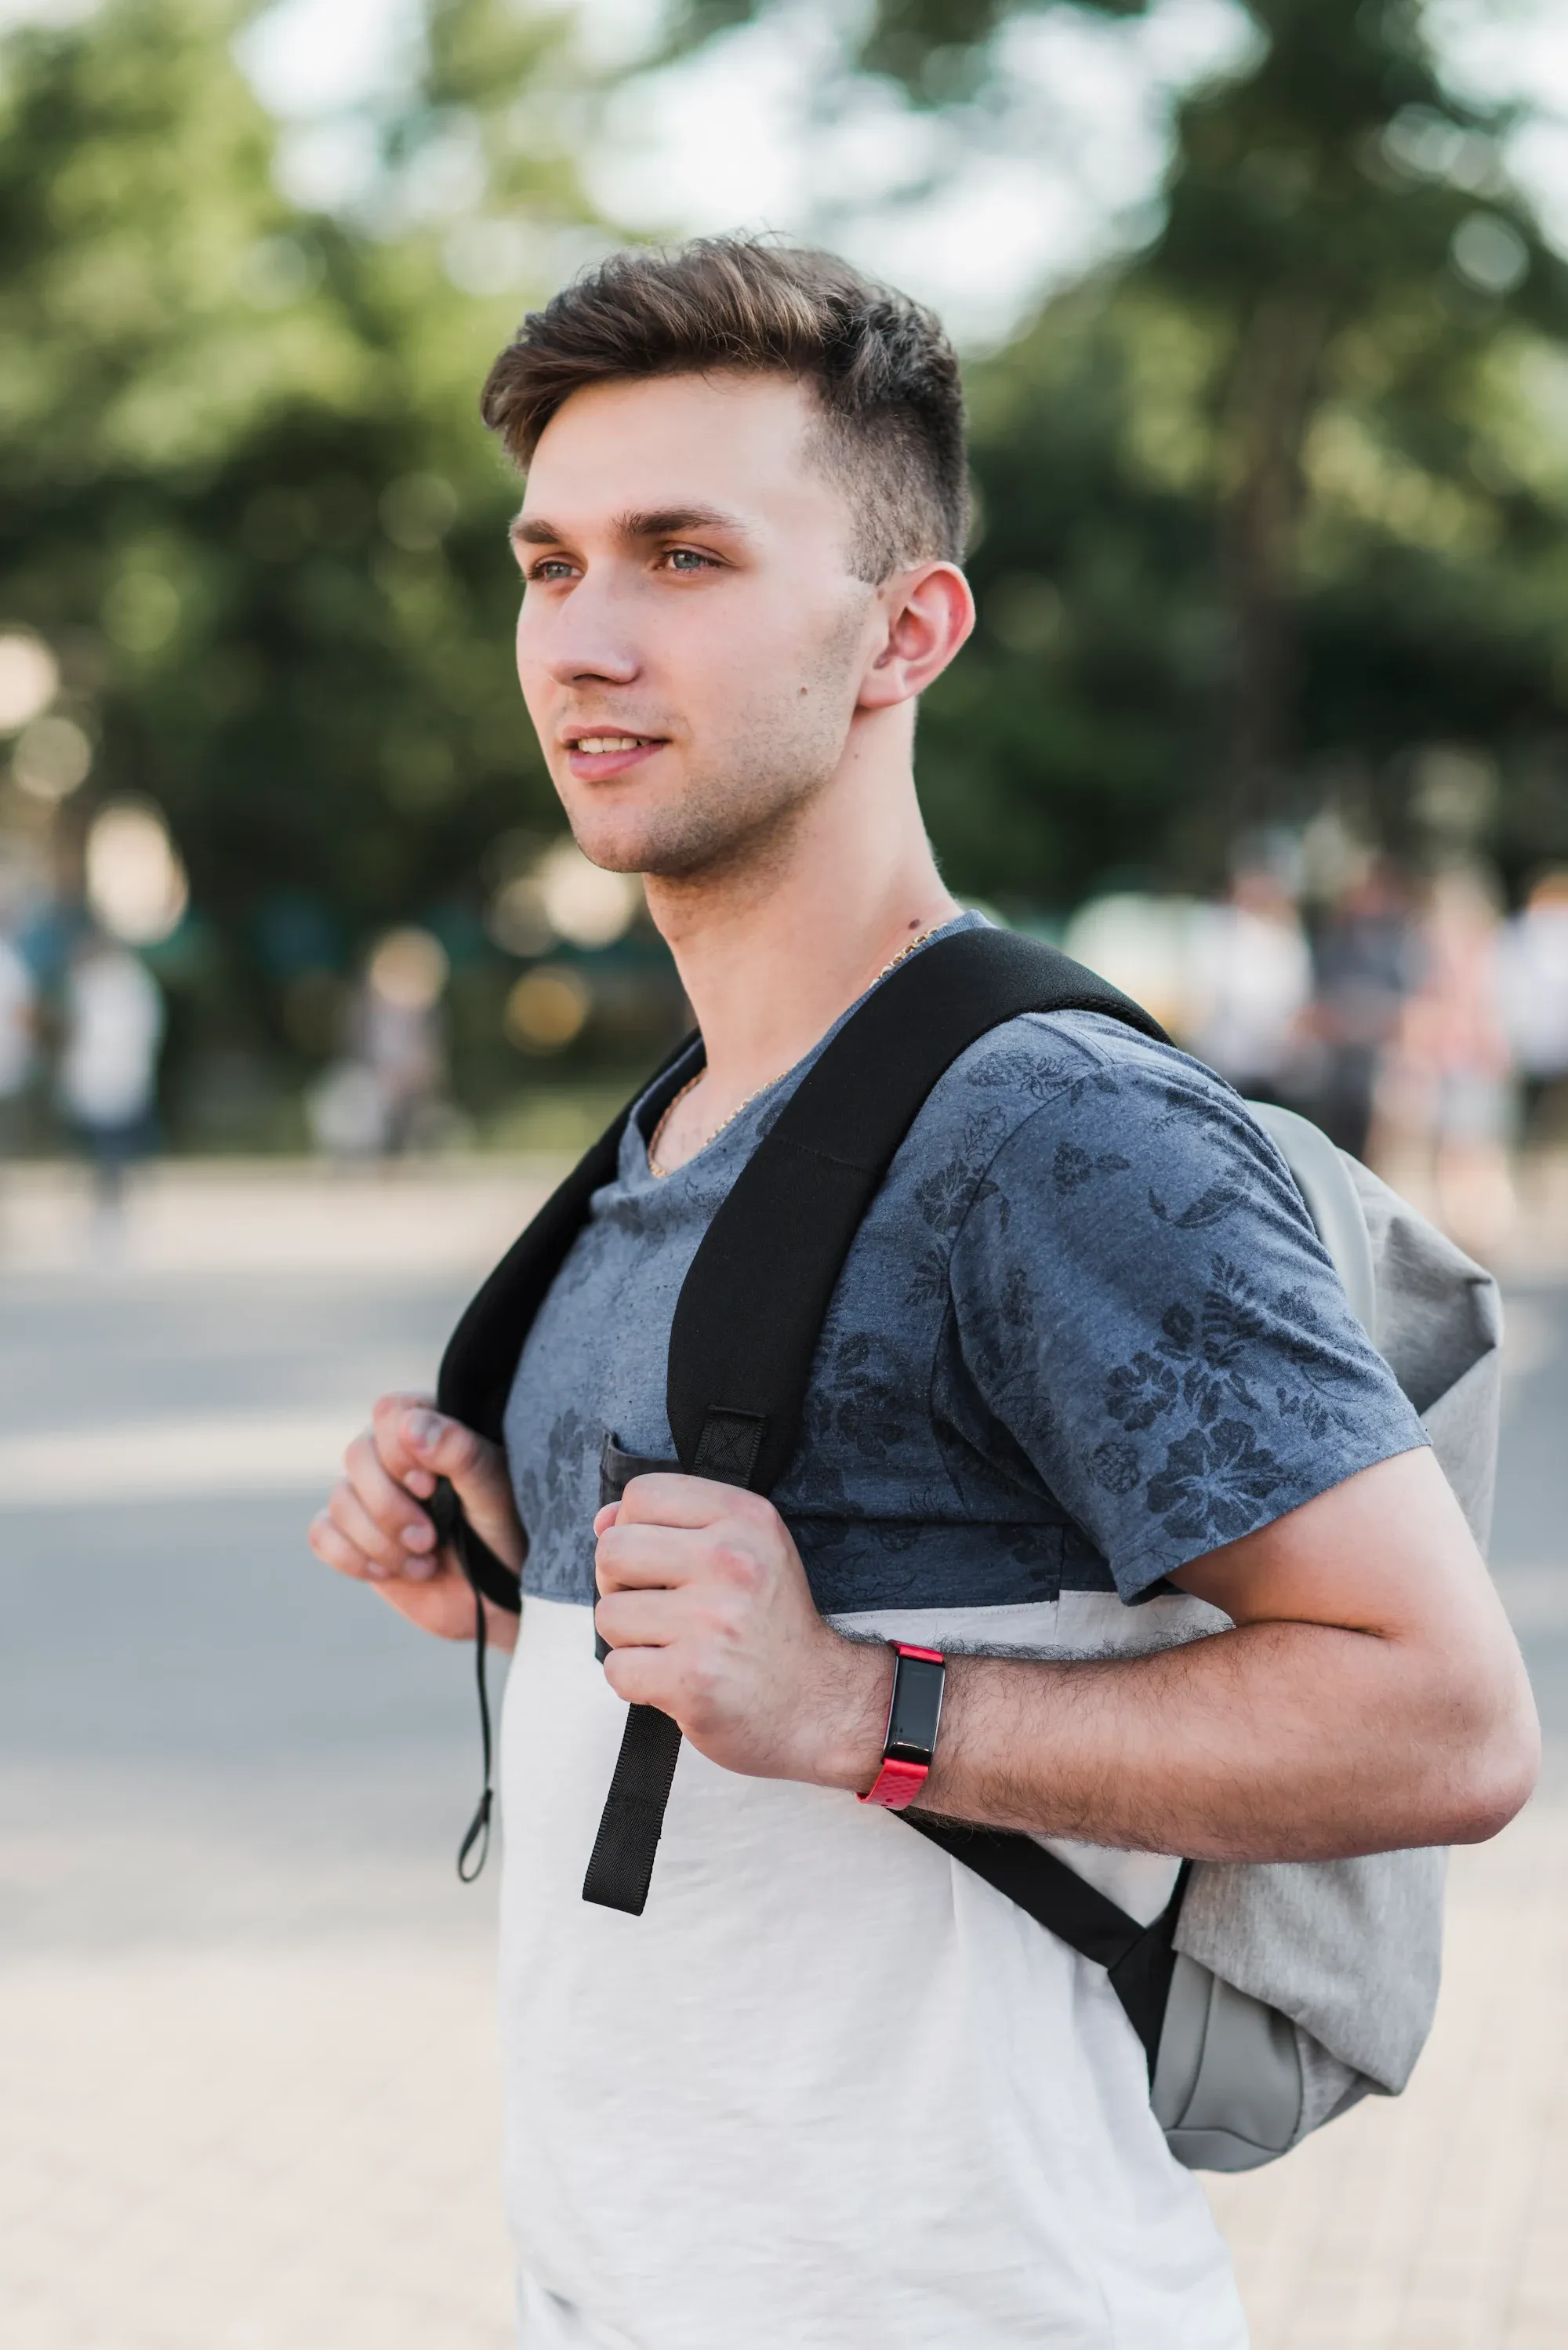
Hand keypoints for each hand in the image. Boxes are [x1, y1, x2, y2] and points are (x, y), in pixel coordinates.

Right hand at [309, 1390, 523, 1649]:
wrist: (496, 1596)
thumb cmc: (505, 1533)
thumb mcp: (494, 1493)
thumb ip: (460, 1453)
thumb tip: (412, 1426)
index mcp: (432, 1426)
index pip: (389, 1411)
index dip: (400, 1451)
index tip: (430, 1487)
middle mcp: (394, 1453)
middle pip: (357, 1455)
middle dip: (390, 1507)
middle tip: (428, 1538)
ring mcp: (369, 1494)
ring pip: (340, 1500)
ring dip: (381, 1541)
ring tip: (424, 1562)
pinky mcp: (351, 1534)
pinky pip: (321, 1535)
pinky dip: (352, 1558)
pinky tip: (391, 1572)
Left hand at [593, 1475, 889, 1787]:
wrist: (820, 1705)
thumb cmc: (771, 1627)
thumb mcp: (747, 1550)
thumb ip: (675, 1524)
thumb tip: (602, 1520)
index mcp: (746, 1518)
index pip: (643, 1493)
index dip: (633, 1528)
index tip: (660, 1562)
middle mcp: (731, 1562)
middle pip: (613, 1550)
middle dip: (619, 1584)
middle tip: (656, 1608)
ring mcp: (710, 1622)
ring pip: (608, 1614)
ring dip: (629, 1639)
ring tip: (673, 1647)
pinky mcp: (692, 1679)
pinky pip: (617, 1669)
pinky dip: (635, 1681)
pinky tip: (673, 1680)